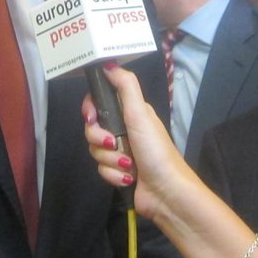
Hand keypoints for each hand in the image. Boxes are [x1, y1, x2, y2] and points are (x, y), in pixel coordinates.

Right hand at [81, 63, 188, 221]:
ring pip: (95, 151)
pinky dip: (114, 175)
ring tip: (129, 166)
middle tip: (112, 143)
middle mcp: (124, 130)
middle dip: (100, 140)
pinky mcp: (119, 172)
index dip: (90, 110)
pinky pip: (102, 170)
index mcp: (130, 113)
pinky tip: (128, 179)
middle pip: (92, 129)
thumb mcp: (141, 113)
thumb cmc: (155, 150)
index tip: (91, 117)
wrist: (166, 193)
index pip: (99, 103)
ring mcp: (121, 152)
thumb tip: (108, 64)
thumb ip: (125, 86)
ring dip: (111, 160)